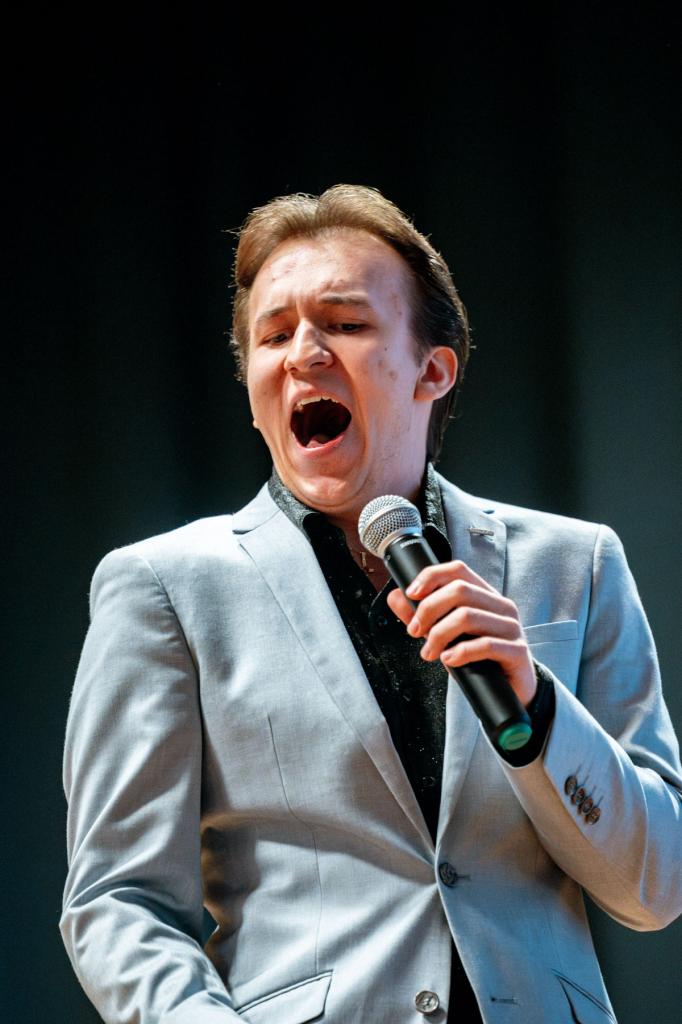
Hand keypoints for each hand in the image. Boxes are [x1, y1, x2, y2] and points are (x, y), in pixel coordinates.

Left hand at [386, 559, 536, 706]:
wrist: (511, 693)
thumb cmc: (479, 660)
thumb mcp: (447, 636)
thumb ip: (423, 616)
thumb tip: (395, 597)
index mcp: (485, 596)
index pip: (458, 570)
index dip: (431, 577)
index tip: (411, 594)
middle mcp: (501, 606)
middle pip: (460, 591)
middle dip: (428, 610)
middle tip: (415, 632)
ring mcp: (512, 628)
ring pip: (468, 616)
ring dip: (439, 635)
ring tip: (429, 653)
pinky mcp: (517, 651)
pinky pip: (485, 645)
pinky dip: (460, 652)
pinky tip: (448, 660)